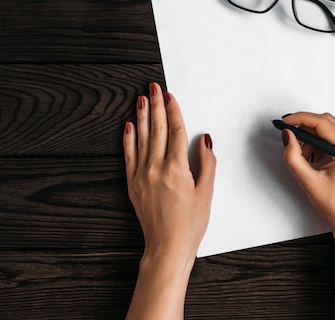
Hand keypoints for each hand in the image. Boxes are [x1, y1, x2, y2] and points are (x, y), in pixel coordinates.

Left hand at [123, 82, 215, 319]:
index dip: (173, 111)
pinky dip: (128, 139)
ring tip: (141, 99)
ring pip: (140, 139)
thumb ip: (207, 163)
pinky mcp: (133, 184)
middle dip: (156, 106)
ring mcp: (141, 176)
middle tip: (154, 87)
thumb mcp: (207, 193)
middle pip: (156, 129)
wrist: (167, 247)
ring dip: (141, 116)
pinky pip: (128, 155)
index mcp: (176, 169)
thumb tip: (204, 140)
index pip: (175, 131)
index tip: (170, 96)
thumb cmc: (190, 224)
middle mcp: (155, 168)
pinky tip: (128, 126)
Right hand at [281, 112, 334, 319]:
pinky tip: (314, 158)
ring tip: (303, 156)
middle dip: (305, 127)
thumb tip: (288, 136)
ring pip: (330, 128)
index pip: (322, 123)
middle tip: (288, 136)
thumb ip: (293, 156)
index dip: (300, 119)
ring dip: (312, 137)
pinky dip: (320, 143)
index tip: (285, 121)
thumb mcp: (309, 181)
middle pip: (327, 122)